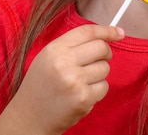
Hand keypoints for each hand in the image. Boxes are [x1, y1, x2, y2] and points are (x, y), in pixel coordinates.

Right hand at [0, 24, 124, 134]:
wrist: (29, 117)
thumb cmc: (41, 86)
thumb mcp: (48, 58)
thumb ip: (73, 46)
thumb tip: (106, 37)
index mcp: (55, 49)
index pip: (88, 32)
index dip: (107, 30)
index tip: (119, 33)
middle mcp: (64, 62)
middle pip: (101, 48)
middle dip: (105, 54)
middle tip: (98, 61)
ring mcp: (74, 81)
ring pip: (105, 68)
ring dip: (99, 75)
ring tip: (81, 82)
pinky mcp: (83, 98)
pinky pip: (104, 87)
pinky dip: (97, 91)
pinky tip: (82, 94)